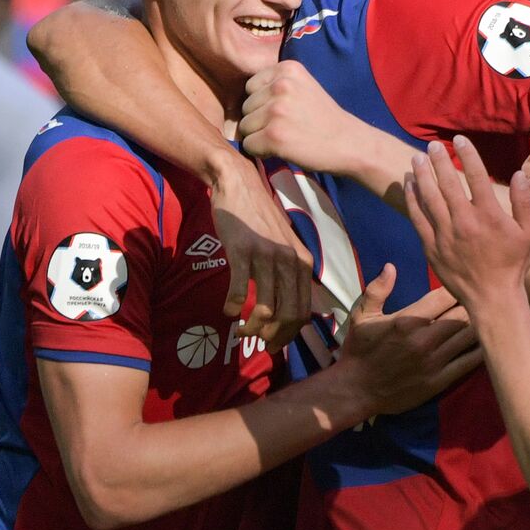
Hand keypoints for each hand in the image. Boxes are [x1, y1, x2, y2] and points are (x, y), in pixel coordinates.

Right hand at [210, 157, 312, 346]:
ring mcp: (267, 256)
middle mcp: (291, 261)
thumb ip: (289, 274)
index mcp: (303, 263)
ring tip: (238, 329)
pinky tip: (226, 309)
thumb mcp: (285, 247)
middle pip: (288, 315)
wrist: (239, 184)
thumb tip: (288, 310)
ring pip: (265, 309)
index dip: (289, 334)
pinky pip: (240, 289)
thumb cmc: (259, 220)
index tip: (274, 345)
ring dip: (250, 328)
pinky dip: (232, 305)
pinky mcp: (243, 250)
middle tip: (255, 343)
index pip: (304, 311)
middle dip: (272, 337)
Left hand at [239, 61, 364, 174]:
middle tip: (288, 126)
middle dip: (260, 120)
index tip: (286, 111)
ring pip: (244, 127)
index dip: (263, 103)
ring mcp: (276, 110)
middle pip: (245, 106)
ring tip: (287, 137)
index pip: (251, 86)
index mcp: (288, 69)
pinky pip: (249, 145)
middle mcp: (280, 85)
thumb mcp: (304, 87)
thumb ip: (275, 86)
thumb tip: (237, 103)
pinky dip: (262, 152)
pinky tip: (284, 149)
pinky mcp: (274, 135)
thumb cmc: (325, 118)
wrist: (350, 143)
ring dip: (260, 136)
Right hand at [340, 263, 481, 415]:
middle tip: (482, 298)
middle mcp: (424, 339)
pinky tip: (490, 341)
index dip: (458, 288)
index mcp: (408, 321)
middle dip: (473, 304)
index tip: (465, 284)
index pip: (445, 296)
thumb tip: (391, 266)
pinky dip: (481, 350)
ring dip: (481, 324)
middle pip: (464, 314)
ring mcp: (434, 362)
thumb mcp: (361, 317)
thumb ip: (377, 290)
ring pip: (470, 336)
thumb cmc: (359, 350)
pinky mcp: (440, 381)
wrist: (354, 391)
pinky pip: (469, 362)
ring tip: (490, 315)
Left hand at [406, 137, 529, 311]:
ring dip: (422, 175)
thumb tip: (520, 174)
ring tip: (417, 159)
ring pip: (429, 198)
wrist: (492, 298)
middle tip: (432, 145)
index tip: (460, 139)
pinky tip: (410, 186)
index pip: (476, 176)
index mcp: (489, 215)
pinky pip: (418, 218)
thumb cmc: (513, 264)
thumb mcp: (529, 233)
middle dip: (439, 160)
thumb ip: (524, 202)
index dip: (468, 155)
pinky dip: (412, 200)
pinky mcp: (432, 247)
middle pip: (448, 183)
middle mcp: (465, 222)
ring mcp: (445, 235)